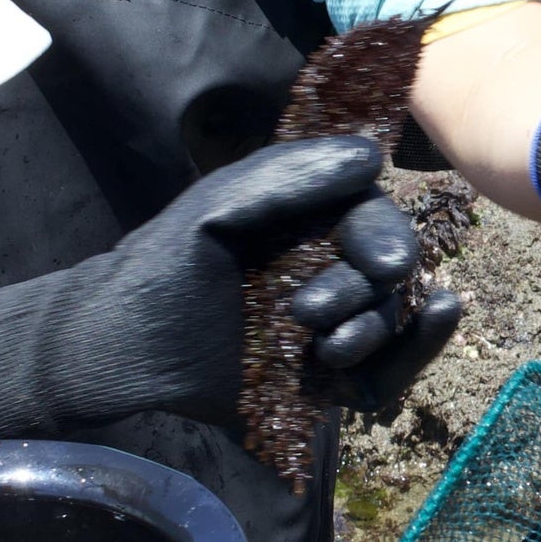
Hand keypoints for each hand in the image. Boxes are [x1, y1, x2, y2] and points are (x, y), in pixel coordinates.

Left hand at [0, 138, 431, 432]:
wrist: (124, 349)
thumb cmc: (163, 265)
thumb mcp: (218, 206)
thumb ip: (288, 176)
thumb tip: (372, 158)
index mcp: (308, 223)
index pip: (371, 221)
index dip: (385, 237)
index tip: (385, 262)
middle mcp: (328, 269)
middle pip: (390, 274)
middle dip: (369, 290)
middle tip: (312, 310)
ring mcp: (331, 327)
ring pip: (391, 323)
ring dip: (374, 331)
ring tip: (322, 346)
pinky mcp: (327, 383)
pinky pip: (387, 375)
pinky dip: (409, 358)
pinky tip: (416, 340)